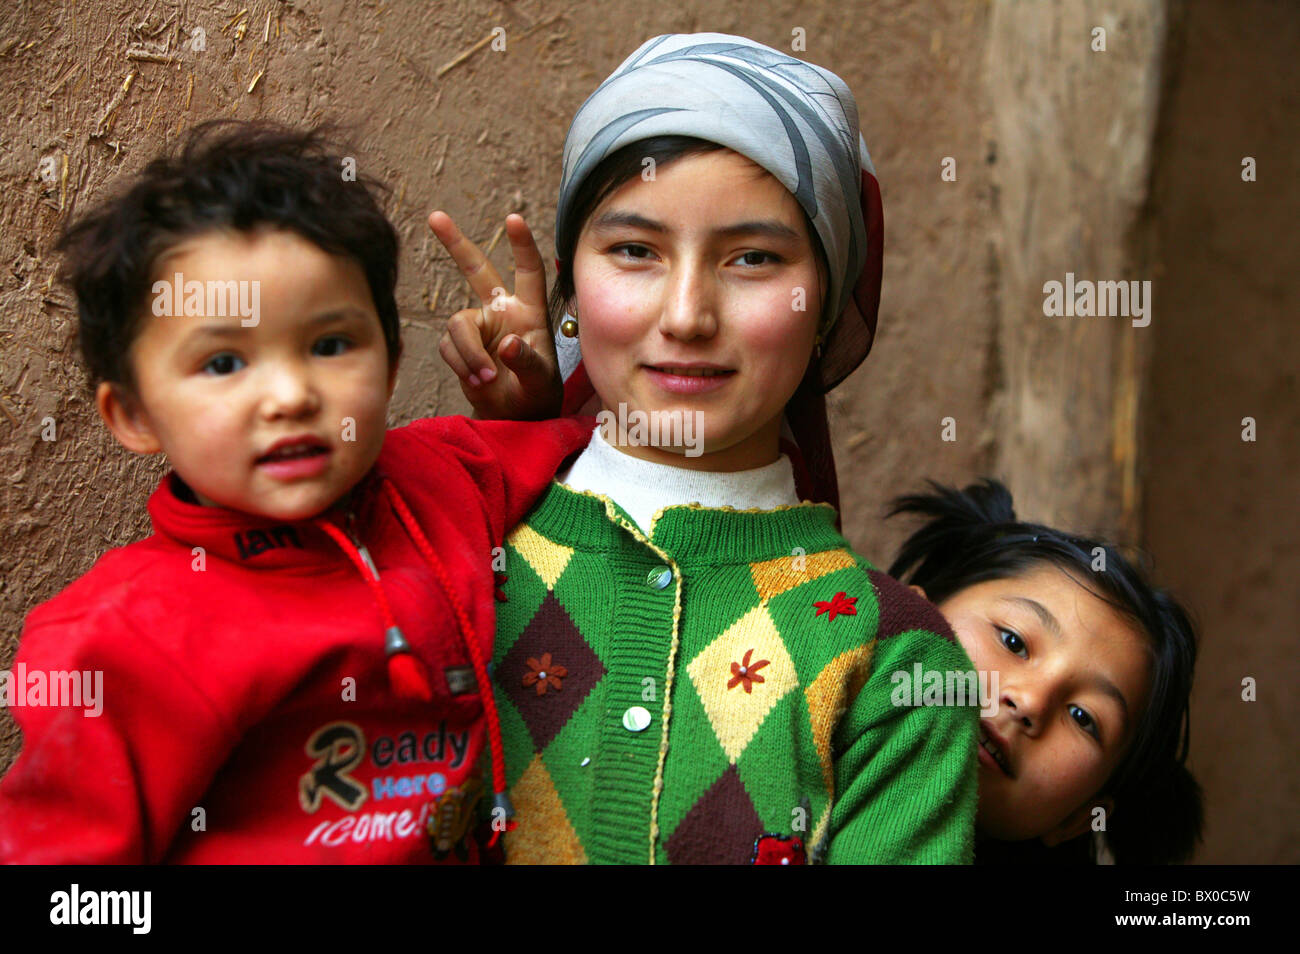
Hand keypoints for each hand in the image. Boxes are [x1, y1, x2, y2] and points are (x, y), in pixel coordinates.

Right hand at [429, 210, 561, 419]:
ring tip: (487, 378)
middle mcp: (501, 310)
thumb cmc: (536, 395)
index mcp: (530, 311)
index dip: (522, 245)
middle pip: (476, 269)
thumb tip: (507, 344)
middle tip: (436, 216)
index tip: (514, 219)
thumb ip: (527, 363)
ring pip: (457, 323)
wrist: (514, 416)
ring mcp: (478, 325)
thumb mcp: (540, 382)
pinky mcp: (458, 344)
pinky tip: (478, 380)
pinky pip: (448, 346)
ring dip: (469, 353)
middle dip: (455, 243)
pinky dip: (462, 364)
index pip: (529, 272)